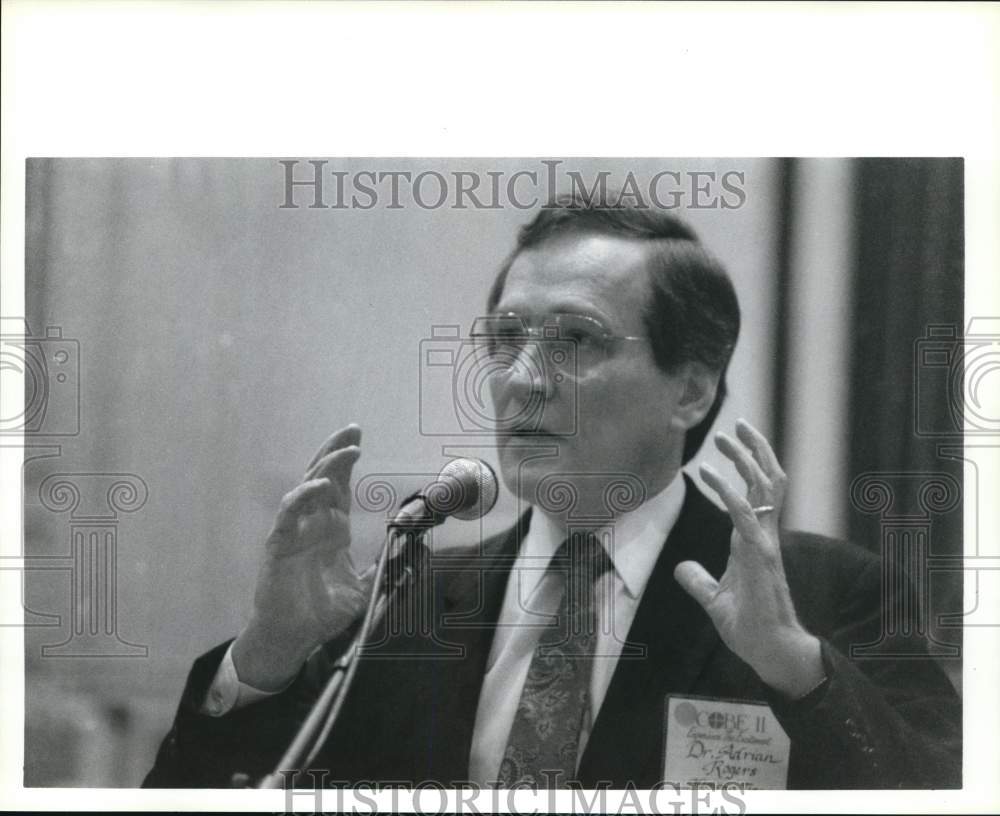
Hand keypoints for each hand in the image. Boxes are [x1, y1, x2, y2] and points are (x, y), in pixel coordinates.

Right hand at [232, 424, 373, 690]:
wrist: (294, 638)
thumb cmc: (321, 613)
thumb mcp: (361, 589)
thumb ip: (381, 570)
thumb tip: (409, 558)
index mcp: (332, 530)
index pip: (339, 486)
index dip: (346, 462)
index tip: (358, 438)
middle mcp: (313, 524)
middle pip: (323, 476)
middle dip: (336, 451)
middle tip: (352, 430)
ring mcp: (295, 532)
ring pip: (307, 487)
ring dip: (326, 466)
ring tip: (346, 450)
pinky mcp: (280, 545)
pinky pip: (289, 514)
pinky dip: (302, 497)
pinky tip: (317, 486)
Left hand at [674, 419, 824, 698]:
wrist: (769, 652)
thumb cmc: (749, 627)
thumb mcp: (714, 599)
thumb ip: (699, 581)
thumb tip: (681, 568)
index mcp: (754, 539)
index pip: (758, 491)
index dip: (747, 463)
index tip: (730, 441)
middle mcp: (763, 535)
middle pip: (767, 479)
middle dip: (753, 448)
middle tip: (736, 424)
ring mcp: (764, 542)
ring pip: (763, 486)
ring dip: (745, 458)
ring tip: (726, 434)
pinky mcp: (759, 555)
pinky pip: (743, 513)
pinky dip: (725, 489)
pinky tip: (706, 473)